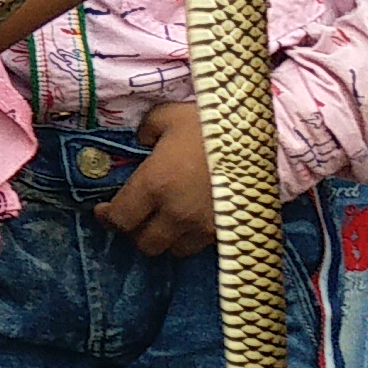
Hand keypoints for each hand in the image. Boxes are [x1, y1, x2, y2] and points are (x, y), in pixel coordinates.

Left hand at [95, 103, 216, 255]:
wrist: (263, 142)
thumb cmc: (210, 126)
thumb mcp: (168, 116)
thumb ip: (146, 129)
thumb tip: (141, 141)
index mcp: (154, 185)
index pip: (121, 218)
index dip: (107, 218)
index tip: (103, 210)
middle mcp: (175, 213)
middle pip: (145, 244)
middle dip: (135, 232)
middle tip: (134, 216)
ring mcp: (203, 227)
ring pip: (173, 251)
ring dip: (164, 239)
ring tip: (163, 221)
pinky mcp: (227, 231)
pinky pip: (201, 247)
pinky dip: (190, 240)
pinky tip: (190, 222)